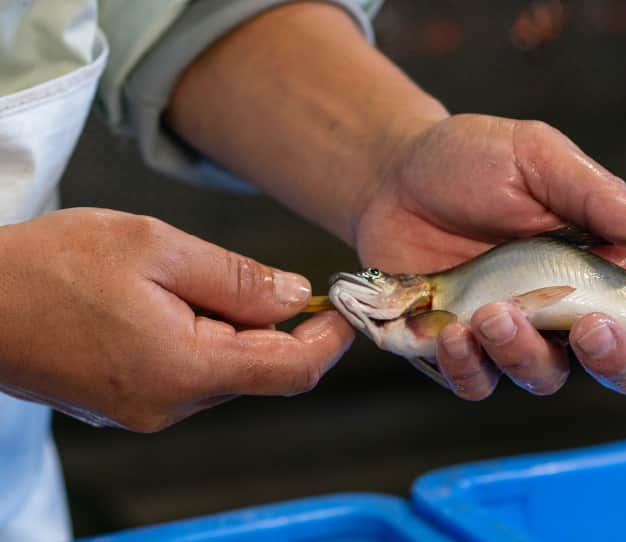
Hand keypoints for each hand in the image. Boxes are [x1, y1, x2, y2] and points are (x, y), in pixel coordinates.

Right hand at [0, 209, 352, 430]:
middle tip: (260, 276)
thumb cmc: (51, 267)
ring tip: (188, 280)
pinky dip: (203, 339)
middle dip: (276, 325)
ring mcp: (147, 411)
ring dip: (234, 328)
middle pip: (259, 370)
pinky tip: (170, 302)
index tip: (345, 307)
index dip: (328, 341)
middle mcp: (170, 405)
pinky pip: (191, 374)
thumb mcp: (157, 247)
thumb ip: (237, 278)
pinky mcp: (129, 403)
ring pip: (226, 370)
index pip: (290, 371)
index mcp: (184, 369)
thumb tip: (295, 297)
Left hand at [354, 114, 625, 398]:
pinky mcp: (463, 350)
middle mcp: (568, 307)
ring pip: (547, 378)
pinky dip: (470, 367)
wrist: (393, 176)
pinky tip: (451, 331)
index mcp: (603, 261)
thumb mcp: (534, 156)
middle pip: (618, 363)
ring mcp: (515, 334)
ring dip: (526, 354)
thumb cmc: (472, 159)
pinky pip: (478, 383)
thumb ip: (592, 193)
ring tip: (490, 312)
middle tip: (592, 328)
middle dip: (616, 358)